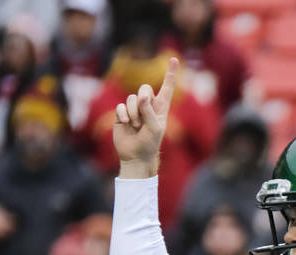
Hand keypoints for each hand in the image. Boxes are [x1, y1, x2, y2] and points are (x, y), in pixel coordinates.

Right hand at [113, 57, 178, 177]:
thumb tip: (141, 96)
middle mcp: (148, 105)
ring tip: (136, 126)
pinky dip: (124, 115)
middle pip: (144, 88)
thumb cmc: (150, 143)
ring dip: (133, 113)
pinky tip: (126, 124)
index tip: (174, 58)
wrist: (135, 156)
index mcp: (161, 108)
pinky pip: (120, 106)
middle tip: (142, 116)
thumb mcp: (155, 128)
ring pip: (131, 98)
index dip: (170, 73)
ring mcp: (134, 109)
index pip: (167, 88)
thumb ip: (150, 111)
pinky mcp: (122, 113)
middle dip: (142, 100)